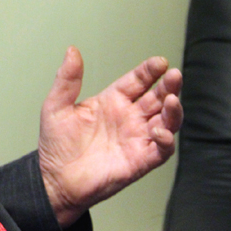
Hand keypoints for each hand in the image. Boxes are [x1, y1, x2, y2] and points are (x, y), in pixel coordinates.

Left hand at [37, 47, 182, 226]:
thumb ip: (67, 79)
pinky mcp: (140, 160)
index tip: (159, 62)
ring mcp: (136, 138)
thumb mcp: (56, 106)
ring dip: (173, 110)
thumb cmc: (57, 144)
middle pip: (157, 98)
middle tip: (174, 75)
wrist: (55, 179)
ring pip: (166, 121)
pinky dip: (166, 139)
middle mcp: (128, 118)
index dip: (149, 71)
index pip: (137, 81)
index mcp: (111, 101)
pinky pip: (161, 149)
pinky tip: (159, 130)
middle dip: (168, 86)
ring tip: (172, 100)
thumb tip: (72, 50)